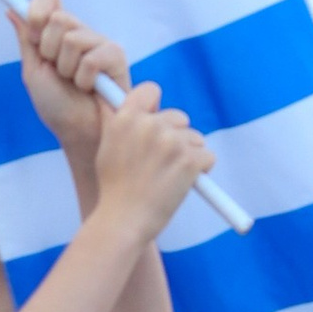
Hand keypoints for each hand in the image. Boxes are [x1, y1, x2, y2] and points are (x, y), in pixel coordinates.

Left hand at [14, 0, 132, 157]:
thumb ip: (26, 39)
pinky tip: (91, 88)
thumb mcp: (34, 71)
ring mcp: (99, 42)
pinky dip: (84, 79)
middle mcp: (79, 32)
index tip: (33, 34)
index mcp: (57, 33)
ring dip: (67, 69)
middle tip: (57, 71)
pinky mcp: (116, 56)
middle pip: (59, 17)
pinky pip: (92, 58)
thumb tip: (12, 9)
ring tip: (75, 84)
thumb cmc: (56, 106)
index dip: (37, 10)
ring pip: (73, 39)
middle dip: (50, 50)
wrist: (78, 133)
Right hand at [92, 81, 212, 234]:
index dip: (155, 106)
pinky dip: (201, 171)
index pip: (150, 90)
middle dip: (176, 137)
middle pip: (178, 117)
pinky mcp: (190, 160)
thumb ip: (112, 120)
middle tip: (163, 163)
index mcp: (126, 118)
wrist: (124, 221)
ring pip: (195, 138)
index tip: (154, 123)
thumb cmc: (114, 189)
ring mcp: (171, 142)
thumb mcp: (106, 147)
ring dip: (189, 155)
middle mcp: (149, 125)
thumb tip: (105, 96)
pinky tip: (183, 184)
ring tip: (169, 178)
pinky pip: (207, 157)